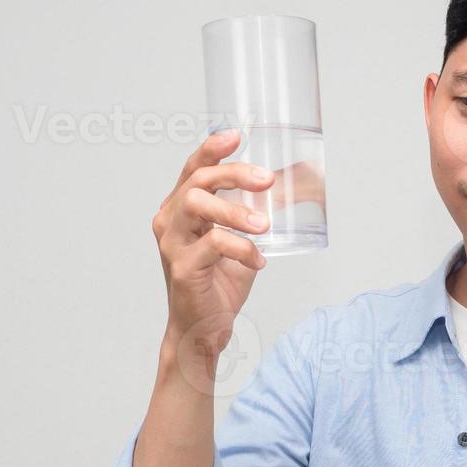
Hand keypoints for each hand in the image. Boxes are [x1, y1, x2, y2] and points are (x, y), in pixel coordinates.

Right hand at [153, 130, 273, 359]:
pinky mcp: (182, 267)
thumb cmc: (219, 284)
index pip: (193, 169)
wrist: (203, 330)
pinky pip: (213, 244)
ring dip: (236, 211)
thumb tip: (296, 189)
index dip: (212, 148)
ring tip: (265, 226)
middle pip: (198, 180)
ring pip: (198, 205)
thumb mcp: (240, 240)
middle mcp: (169, 221)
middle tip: (267, 180)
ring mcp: (172, 243)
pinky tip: (258, 261)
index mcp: (180, 209)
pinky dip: (241, 248)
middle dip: (234, 174)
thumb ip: (255, 216)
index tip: (238, 136)